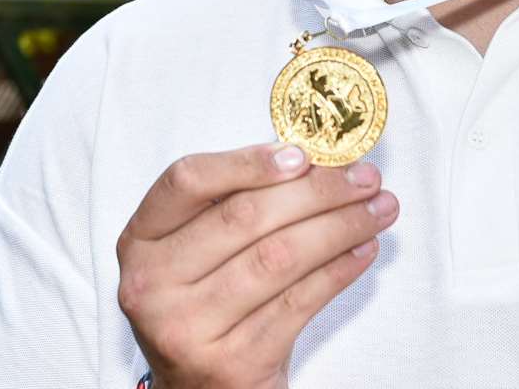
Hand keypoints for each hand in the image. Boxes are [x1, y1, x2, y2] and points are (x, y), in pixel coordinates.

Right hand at [116, 142, 397, 388]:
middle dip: (317, 191)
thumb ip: (235, 202)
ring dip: (339, 228)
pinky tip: (363, 251)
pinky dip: (339, 270)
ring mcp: (188, 327)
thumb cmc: (206, 303)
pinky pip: (298, 302)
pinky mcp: (231, 364)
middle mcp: (152, 284)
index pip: (187, 181)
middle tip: (365, 178)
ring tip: (378, 210)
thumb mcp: (196, 251)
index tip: (303, 154)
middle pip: (244, 217)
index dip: (247, 162)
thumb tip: (315, 160)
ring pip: (278, 258)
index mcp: (140, 240)